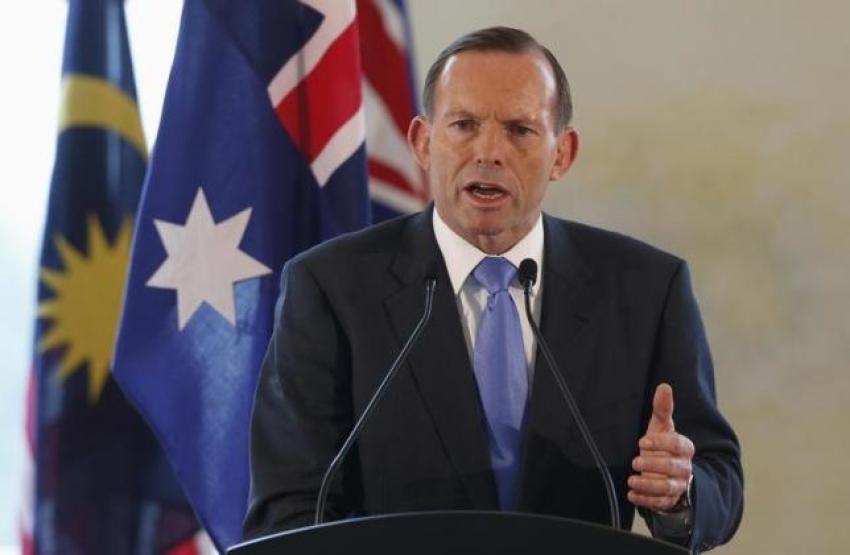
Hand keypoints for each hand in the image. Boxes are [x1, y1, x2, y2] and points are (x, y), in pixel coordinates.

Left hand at [627, 383, 693, 511]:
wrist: (666, 472)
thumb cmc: (662, 446)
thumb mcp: (661, 428)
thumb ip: (663, 409)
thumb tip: (664, 387)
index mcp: (685, 448)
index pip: (679, 445)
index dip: (662, 443)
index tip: (643, 441)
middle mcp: (685, 468)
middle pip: (674, 468)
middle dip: (655, 464)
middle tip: (636, 461)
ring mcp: (678, 485)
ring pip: (668, 487)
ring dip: (649, 484)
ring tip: (632, 479)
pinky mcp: (669, 500)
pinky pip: (660, 503)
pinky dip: (646, 499)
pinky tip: (632, 493)